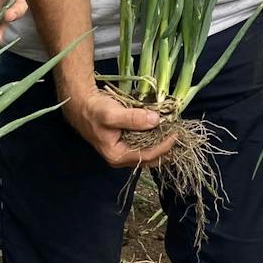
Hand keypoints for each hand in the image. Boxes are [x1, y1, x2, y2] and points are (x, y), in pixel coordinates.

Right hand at [60, 84, 177, 167]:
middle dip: (166, 149)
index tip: (176, 134)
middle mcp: (121, 157)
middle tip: (180, 136)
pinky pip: (145, 144)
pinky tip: (164, 131)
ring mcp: (123, 151)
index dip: (164, 146)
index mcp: (117, 155)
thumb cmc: (95, 110)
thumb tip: (156, 120)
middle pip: (150, 158)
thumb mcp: (113, 114)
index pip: (147, 155)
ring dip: (162, 145)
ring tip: (175, 134)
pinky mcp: (125, 142)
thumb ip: (133, 119)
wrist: (81, 104)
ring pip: (148, 153)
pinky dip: (155, 139)